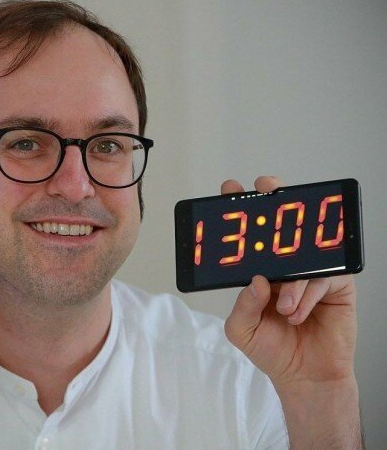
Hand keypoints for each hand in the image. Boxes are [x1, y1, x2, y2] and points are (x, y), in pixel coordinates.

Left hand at [223, 177, 356, 385]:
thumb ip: (243, 305)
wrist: (305, 376)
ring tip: (283, 308)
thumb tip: (256, 280)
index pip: (249, 237)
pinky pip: (321, 278)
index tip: (230, 190)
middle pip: (281, 228)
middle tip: (267, 192)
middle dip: (274, 206)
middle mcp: (284, 268)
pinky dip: (306, 296)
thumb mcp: (242, 329)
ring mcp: (310, 274)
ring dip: (290, 280)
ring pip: (302, 255)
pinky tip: (298, 313)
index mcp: (260, 272)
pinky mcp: (334, 285)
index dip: (241, 210)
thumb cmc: (273, 349)